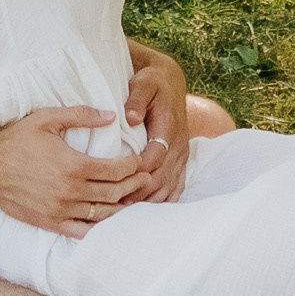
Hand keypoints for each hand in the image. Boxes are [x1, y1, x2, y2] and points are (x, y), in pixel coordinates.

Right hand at [0, 106, 144, 234]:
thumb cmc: (16, 140)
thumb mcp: (48, 119)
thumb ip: (81, 115)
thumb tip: (111, 115)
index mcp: (73, 165)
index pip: (116, 170)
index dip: (133, 167)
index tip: (140, 162)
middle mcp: (70, 191)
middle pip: (114, 194)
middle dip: (134, 186)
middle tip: (145, 180)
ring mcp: (60, 210)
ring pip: (101, 215)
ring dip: (121, 207)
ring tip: (131, 199)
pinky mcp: (49, 222)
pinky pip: (81, 231)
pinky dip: (97, 227)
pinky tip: (106, 221)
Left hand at [121, 50, 189, 203]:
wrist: (169, 83)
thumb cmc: (152, 84)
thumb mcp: (143, 84)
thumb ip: (137, 100)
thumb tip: (130, 118)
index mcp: (168, 129)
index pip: (154, 158)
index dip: (137, 172)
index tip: (116, 183)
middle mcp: (178, 146)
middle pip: (160, 179)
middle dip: (139, 193)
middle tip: (114, 205)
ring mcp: (180, 156)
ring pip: (167, 188)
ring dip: (148, 201)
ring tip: (125, 212)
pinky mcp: (179, 162)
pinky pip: (175, 188)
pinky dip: (161, 201)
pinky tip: (144, 212)